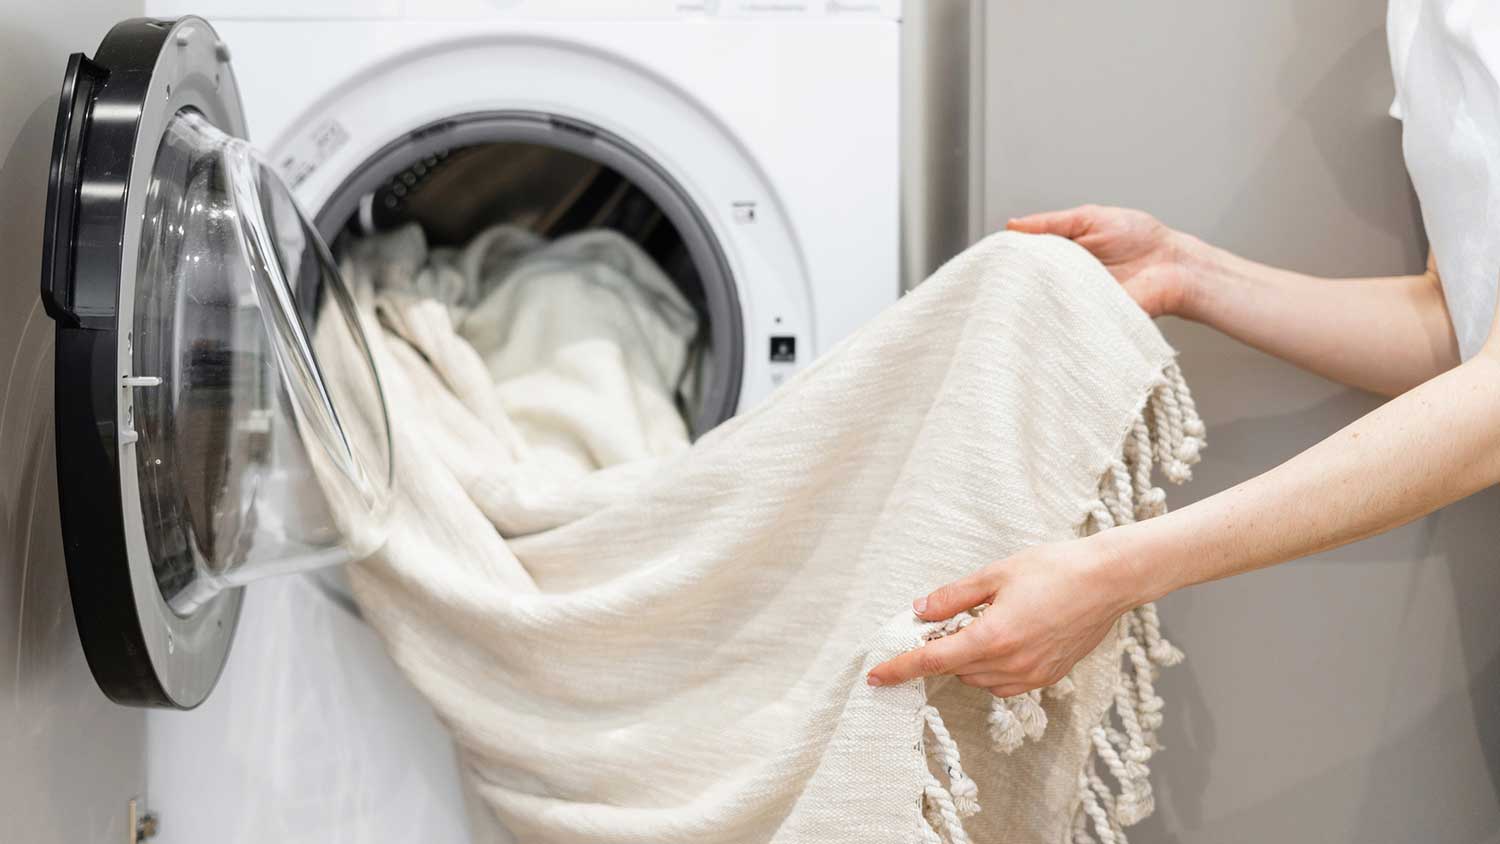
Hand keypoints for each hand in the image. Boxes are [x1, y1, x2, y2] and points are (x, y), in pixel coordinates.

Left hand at [866, 536, 1139, 696]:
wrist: (1109, 580)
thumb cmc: (1055, 569)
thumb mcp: (996, 574)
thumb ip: (953, 597)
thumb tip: (919, 611)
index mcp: (992, 637)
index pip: (932, 661)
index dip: (899, 668)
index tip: (875, 676)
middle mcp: (1011, 663)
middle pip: (955, 669)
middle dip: (942, 650)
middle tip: (943, 622)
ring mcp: (1032, 674)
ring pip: (979, 678)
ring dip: (967, 659)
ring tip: (981, 624)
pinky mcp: (1048, 676)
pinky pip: (1004, 683)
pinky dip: (991, 668)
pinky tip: (1002, 641)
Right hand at [1006, 205, 1197, 317]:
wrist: (1173, 267)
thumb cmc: (1140, 239)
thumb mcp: (1089, 219)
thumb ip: (1051, 223)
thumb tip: (1012, 225)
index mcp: (1061, 252)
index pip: (1024, 258)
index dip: (1007, 258)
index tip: (991, 257)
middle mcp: (1063, 279)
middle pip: (1027, 282)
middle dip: (1013, 280)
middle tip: (999, 276)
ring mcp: (1072, 300)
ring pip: (1040, 302)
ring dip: (1031, 297)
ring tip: (1018, 291)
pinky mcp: (1085, 320)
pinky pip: (1061, 320)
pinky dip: (1053, 315)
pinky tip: (1044, 307)